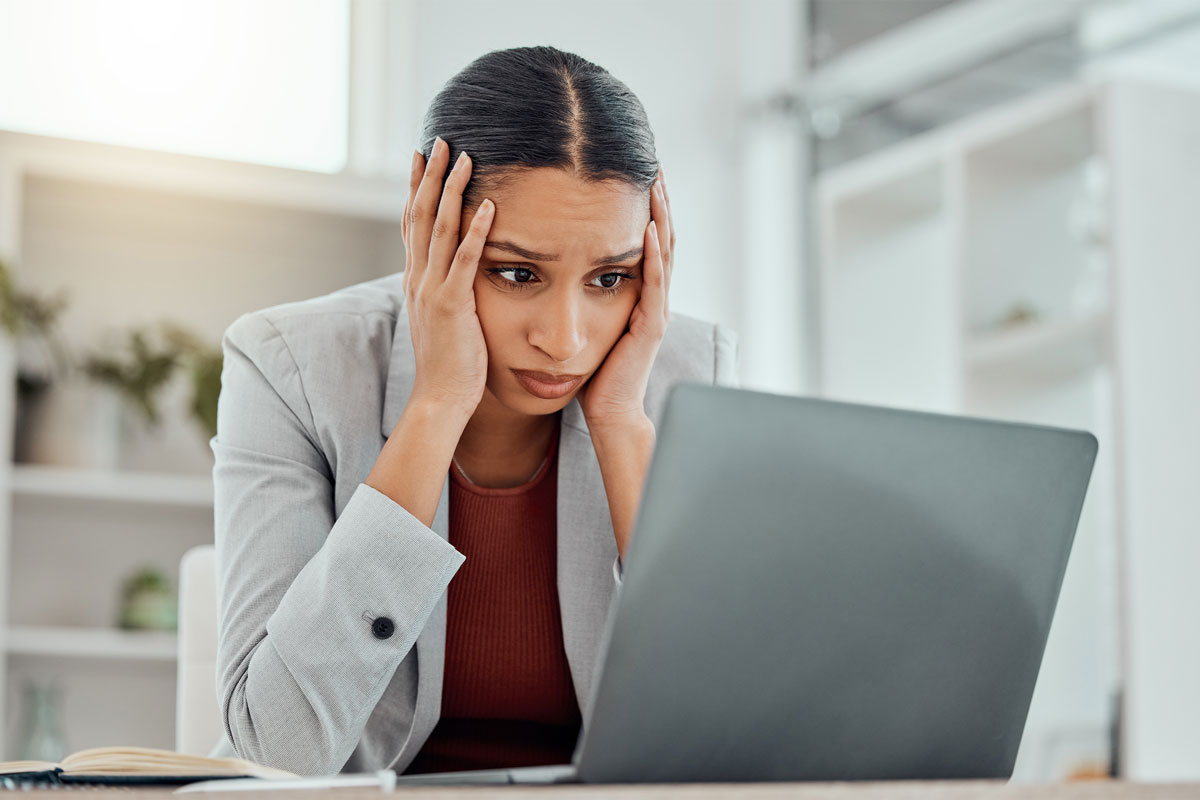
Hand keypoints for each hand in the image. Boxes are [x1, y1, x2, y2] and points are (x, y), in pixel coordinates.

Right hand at [401, 136, 494, 417]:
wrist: (440, 399)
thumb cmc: (451, 364)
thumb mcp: (445, 320)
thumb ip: (449, 292)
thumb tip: (457, 277)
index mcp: (417, 281)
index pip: (413, 224)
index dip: (417, 188)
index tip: (424, 157)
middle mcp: (418, 279)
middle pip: (420, 215)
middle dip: (432, 175)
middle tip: (443, 140)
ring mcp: (432, 291)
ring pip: (439, 228)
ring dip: (452, 190)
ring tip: (466, 157)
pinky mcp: (451, 305)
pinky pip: (464, 260)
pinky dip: (476, 231)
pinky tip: (490, 205)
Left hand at [577, 167, 674, 432]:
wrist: (610, 412)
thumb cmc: (595, 374)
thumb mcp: (589, 325)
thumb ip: (585, 297)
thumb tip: (561, 270)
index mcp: (638, 295)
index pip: (645, 242)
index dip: (645, 208)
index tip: (636, 175)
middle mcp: (653, 298)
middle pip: (661, 238)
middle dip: (658, 201)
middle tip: (654, 165)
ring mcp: (655, 310)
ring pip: (663, 253)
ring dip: (660, 217)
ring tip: (656, 184)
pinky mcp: (650, 325)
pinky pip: (654, 282)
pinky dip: (652, 254)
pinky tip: (647, 229)